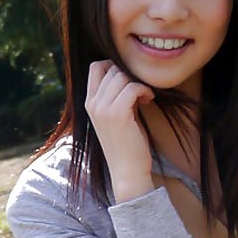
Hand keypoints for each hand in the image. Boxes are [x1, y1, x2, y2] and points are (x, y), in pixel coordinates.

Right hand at [85, 61, 154, 200]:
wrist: (127, 171)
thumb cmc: (126, 144)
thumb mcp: (114, 116)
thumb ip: (114, 96)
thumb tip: (127, 74)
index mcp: (89, 103)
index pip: (96, 67)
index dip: (115, 66)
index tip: (129, 81)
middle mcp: (93, 104)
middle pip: (112, 69)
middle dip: (130, 76)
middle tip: (141, 92)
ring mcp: (103, 109)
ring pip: (122, 76)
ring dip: (139, 83)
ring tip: (145, 98)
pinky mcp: (117, 114)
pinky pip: (132, 87)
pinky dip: (144, 90)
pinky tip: (148, 100)